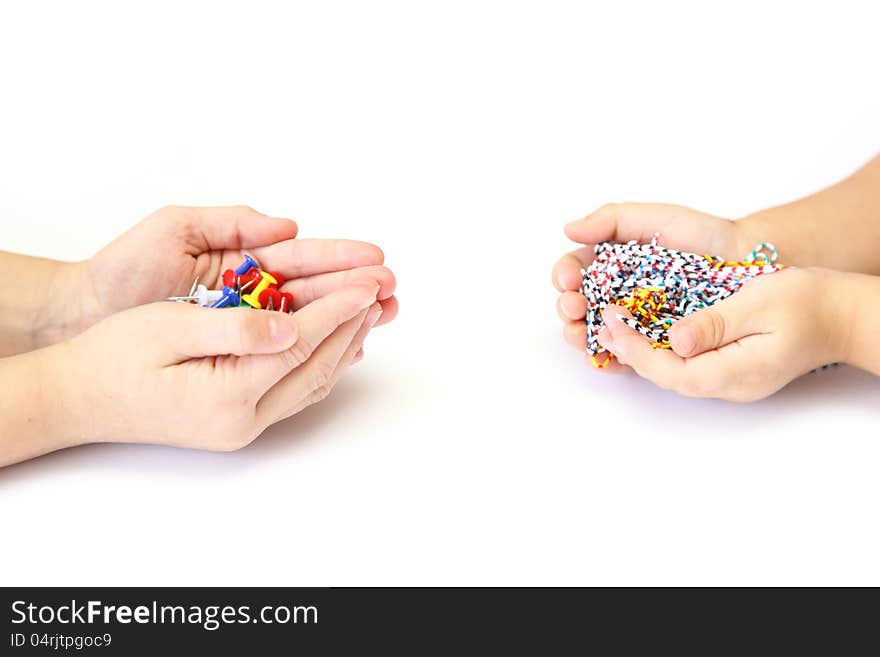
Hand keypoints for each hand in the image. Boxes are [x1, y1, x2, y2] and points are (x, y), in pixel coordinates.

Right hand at [48, 283, 382, 452]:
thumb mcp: (168, 329)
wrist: (77, 398)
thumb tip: (292, 326)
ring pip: (311, 383)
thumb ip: (235, 329)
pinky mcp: (237, 422)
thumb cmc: (112, 357)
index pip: (300, 344)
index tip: (366, 284)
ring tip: (368, 313)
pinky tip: (336, 345)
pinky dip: (320, 365)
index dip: (337, 310)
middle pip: (316, 367)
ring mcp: (242, 426)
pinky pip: (293, 392)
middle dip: (351, 326)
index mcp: (229, 395)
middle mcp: (243, 420)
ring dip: (343, 345)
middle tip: (380, 292)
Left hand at [58, 205, 397, 338]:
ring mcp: (245, 323)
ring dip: (347, 318)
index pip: (301, 258)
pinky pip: (283, 350)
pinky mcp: (235, 352)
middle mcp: (251, 291)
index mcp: (242, 256)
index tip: (375, 261)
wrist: (85, 314)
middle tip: (393, 292)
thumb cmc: (123, 270)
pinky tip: (348, 345)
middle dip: (356, 289)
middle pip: (314, 290)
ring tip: (384, 316)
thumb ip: (230, 223)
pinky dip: (318, 347)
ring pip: (307, 321)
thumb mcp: (173, 229)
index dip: (339, 259)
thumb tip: (287, 227)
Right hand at [553, 203, 745, 370]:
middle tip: (575, 307)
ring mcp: (631, 321)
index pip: (574, 271)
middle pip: (576, 305)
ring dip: (580, 335)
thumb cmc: (700, 236)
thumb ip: (610, 220)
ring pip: (593, 332)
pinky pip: (622, 356)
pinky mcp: (650, 344)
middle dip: (568, 308)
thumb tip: (569, 230)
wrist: (743, 260)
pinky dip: (608, 358)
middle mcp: (614, 293)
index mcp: (608, 264)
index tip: (570, 279)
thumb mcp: (653, 219)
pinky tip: (604, 354)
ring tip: (581, 332)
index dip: (565, 276)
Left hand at [595, 268, 845, 400]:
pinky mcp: (727, 367)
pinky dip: (657, 350)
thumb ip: (717, 323)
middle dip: (629, 352)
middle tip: (601, 322)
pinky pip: (684, 365)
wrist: (839, 314)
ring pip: (672, 373)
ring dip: (638, 353)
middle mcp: (728, 384)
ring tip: (610, 327)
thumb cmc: (807, 303)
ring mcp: (728, 379)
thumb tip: (675, 340)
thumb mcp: (760, 303)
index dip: (636, 350)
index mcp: (736, 372)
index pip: (672, 372)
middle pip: (666, 377)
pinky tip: (639, 331)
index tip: (612, 322)